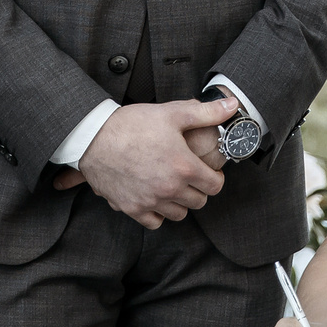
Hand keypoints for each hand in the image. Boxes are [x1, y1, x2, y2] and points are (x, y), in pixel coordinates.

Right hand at [57, 97, 236, 227]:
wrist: (93, 137)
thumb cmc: (132, 124)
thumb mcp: (173, 113)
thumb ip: (207, 113)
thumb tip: (233, 105)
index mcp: (184, 167)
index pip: (215, 186)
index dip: (215, 177)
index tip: (208, 171)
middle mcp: (170, 189)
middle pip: (199, 202)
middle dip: (199, 189)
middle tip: (190, 176)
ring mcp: (150, 201)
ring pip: (179, 214)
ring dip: (180, 202)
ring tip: (173, 186)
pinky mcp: (132, 208)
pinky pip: (155, 222)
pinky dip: (158, 213)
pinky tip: (154, 196)